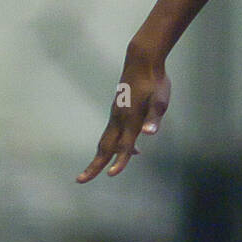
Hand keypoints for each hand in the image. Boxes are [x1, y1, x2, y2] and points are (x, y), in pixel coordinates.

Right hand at [76, 42, 170, 181]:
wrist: (142, 61)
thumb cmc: (154, 82)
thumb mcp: (160, 101)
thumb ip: (154, 118)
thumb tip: (149, 133)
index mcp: (130, 119)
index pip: (124, 146)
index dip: (119, 162)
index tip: (111, 175)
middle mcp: (119, 118)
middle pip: (104, 147)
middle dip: (94, 165)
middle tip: (80, 180)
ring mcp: (116, 114)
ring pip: (107, 140)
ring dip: (104, 156)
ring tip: (106, 170)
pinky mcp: (118, 110)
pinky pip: (114, 132)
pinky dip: (115, 145)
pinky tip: (133, 148)